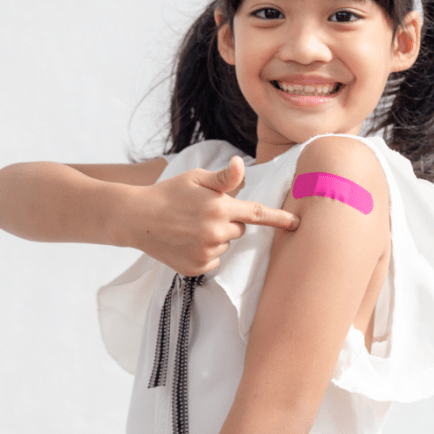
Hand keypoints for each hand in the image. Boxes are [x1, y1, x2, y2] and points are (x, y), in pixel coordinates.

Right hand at [119, 156, 298, 275]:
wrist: (135, 218)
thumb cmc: (169, 193)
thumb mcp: (196, 178)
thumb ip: (224, 178)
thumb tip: (241, 165)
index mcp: (220, 208)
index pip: (258, 214)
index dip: (279, 218)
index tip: (297, 223)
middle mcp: (216, 233)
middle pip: (240, 229)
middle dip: (228, 221)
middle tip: (203, 213)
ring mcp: (206, 253)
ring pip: (226, 245)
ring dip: (216, 237)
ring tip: (190, 227)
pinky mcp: (196, 268)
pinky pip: (214, 260)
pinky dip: (205, 253)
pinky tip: (187, 242)